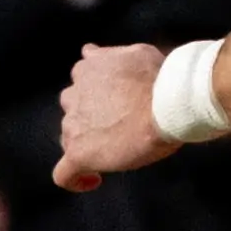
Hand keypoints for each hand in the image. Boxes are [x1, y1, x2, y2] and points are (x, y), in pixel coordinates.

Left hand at [53, 41, 172, 191]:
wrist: (166, 104)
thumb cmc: (160, 80)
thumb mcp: (135, 52)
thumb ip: (110, 56)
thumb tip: (90, 51)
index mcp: (87, 69)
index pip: (81, 84)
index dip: (97, 95)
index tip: (115, 105)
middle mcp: (73, 94)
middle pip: (74, 111)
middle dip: (93, 118)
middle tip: (122, 127)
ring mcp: (73, 125)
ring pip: (71, 138)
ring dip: (89, 144)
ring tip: (118, 151)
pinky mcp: (78, 153)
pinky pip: (64, 174)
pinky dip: (75, 179)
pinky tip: (93, 179)